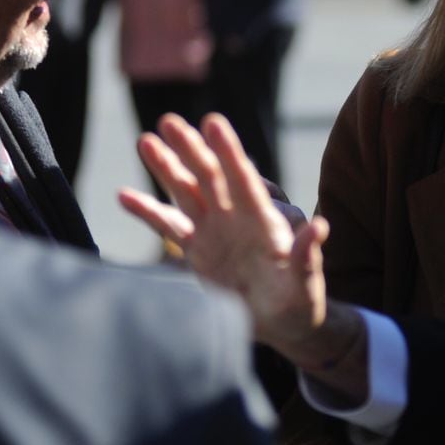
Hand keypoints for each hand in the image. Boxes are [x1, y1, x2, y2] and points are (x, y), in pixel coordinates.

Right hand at [119, 113, 330, 353]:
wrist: (280, 323)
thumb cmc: (300, 304)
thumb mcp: (307, 284)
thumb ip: (307, 256)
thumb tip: (320, 227)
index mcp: (264, 221)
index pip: (244, 180)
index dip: (229, 152)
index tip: (213, 123)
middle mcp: (236, 217)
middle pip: (210, 177)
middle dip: (190, 149)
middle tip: (169, 120)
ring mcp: (214, 230)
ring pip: (186, 192)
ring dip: (165, 167)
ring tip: (145, 141)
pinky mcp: (196, 249)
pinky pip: (168, 225)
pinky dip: (147, 211)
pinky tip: (124, 195)